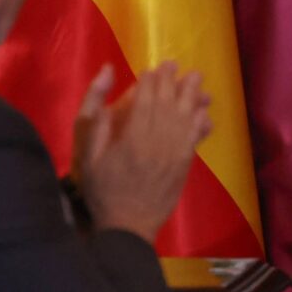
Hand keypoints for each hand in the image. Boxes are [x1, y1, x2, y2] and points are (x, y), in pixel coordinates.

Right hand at [76, 61, 212, 240]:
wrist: (127, 226)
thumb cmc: (102, 189)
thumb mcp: (87, 153)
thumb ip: (96, 118)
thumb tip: (105, 86)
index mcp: (131, 138)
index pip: (144, 101)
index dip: (150, 82)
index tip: (152, 68)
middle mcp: (156, 142)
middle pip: (167, 104)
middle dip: (171, 82)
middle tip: (174, 64)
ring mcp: (173, 154)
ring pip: (185, 118)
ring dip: (192, 96)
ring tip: (196, 79)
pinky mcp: (183, 166)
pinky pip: (194, 139)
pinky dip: (200, 123)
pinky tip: (204, 112)